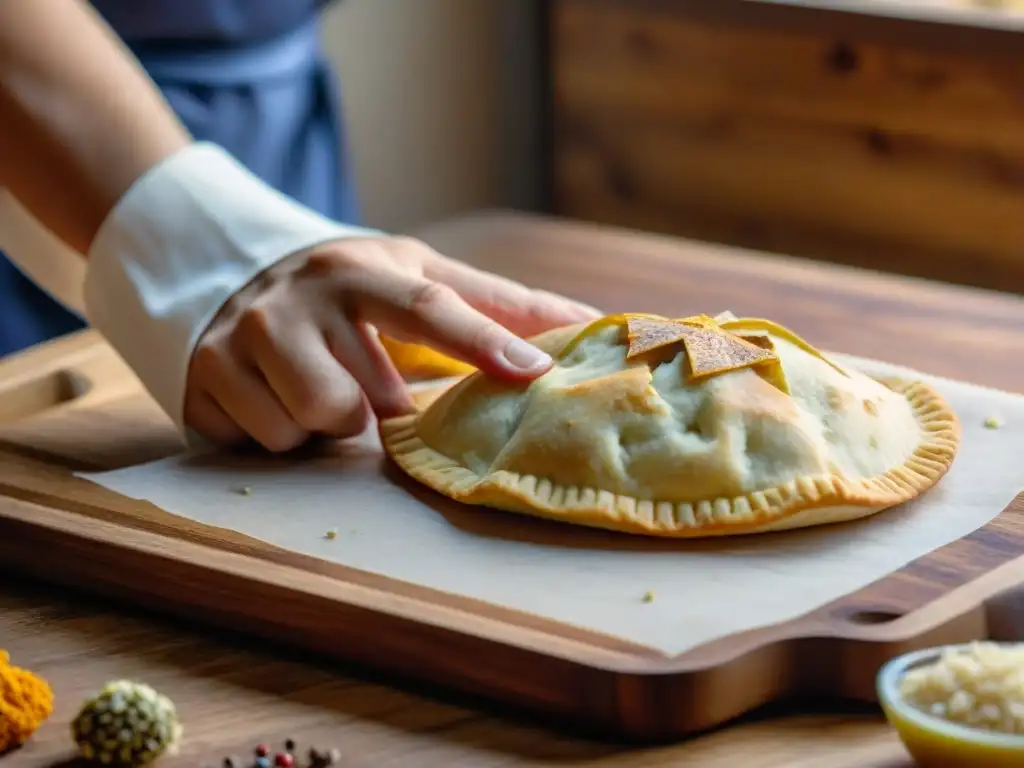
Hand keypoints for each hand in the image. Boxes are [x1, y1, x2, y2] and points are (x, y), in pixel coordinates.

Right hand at [183, 235, 601, 451]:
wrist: (238, 276)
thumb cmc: (354, 290)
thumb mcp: (418, 276)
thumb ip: (499, 303)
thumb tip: (592, 321)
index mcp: (363, 269)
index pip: (429, 308)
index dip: (482, 343)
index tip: (535, 373)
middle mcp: (298, 299)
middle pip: (362, 402)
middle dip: (375, 406)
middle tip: (364, 378)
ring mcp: (241, 337)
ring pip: (312, 426)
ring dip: (327, 424)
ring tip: (320, 386)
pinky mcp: (203, 378)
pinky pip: (266, 443)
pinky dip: (283, 433)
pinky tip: (276, 397)